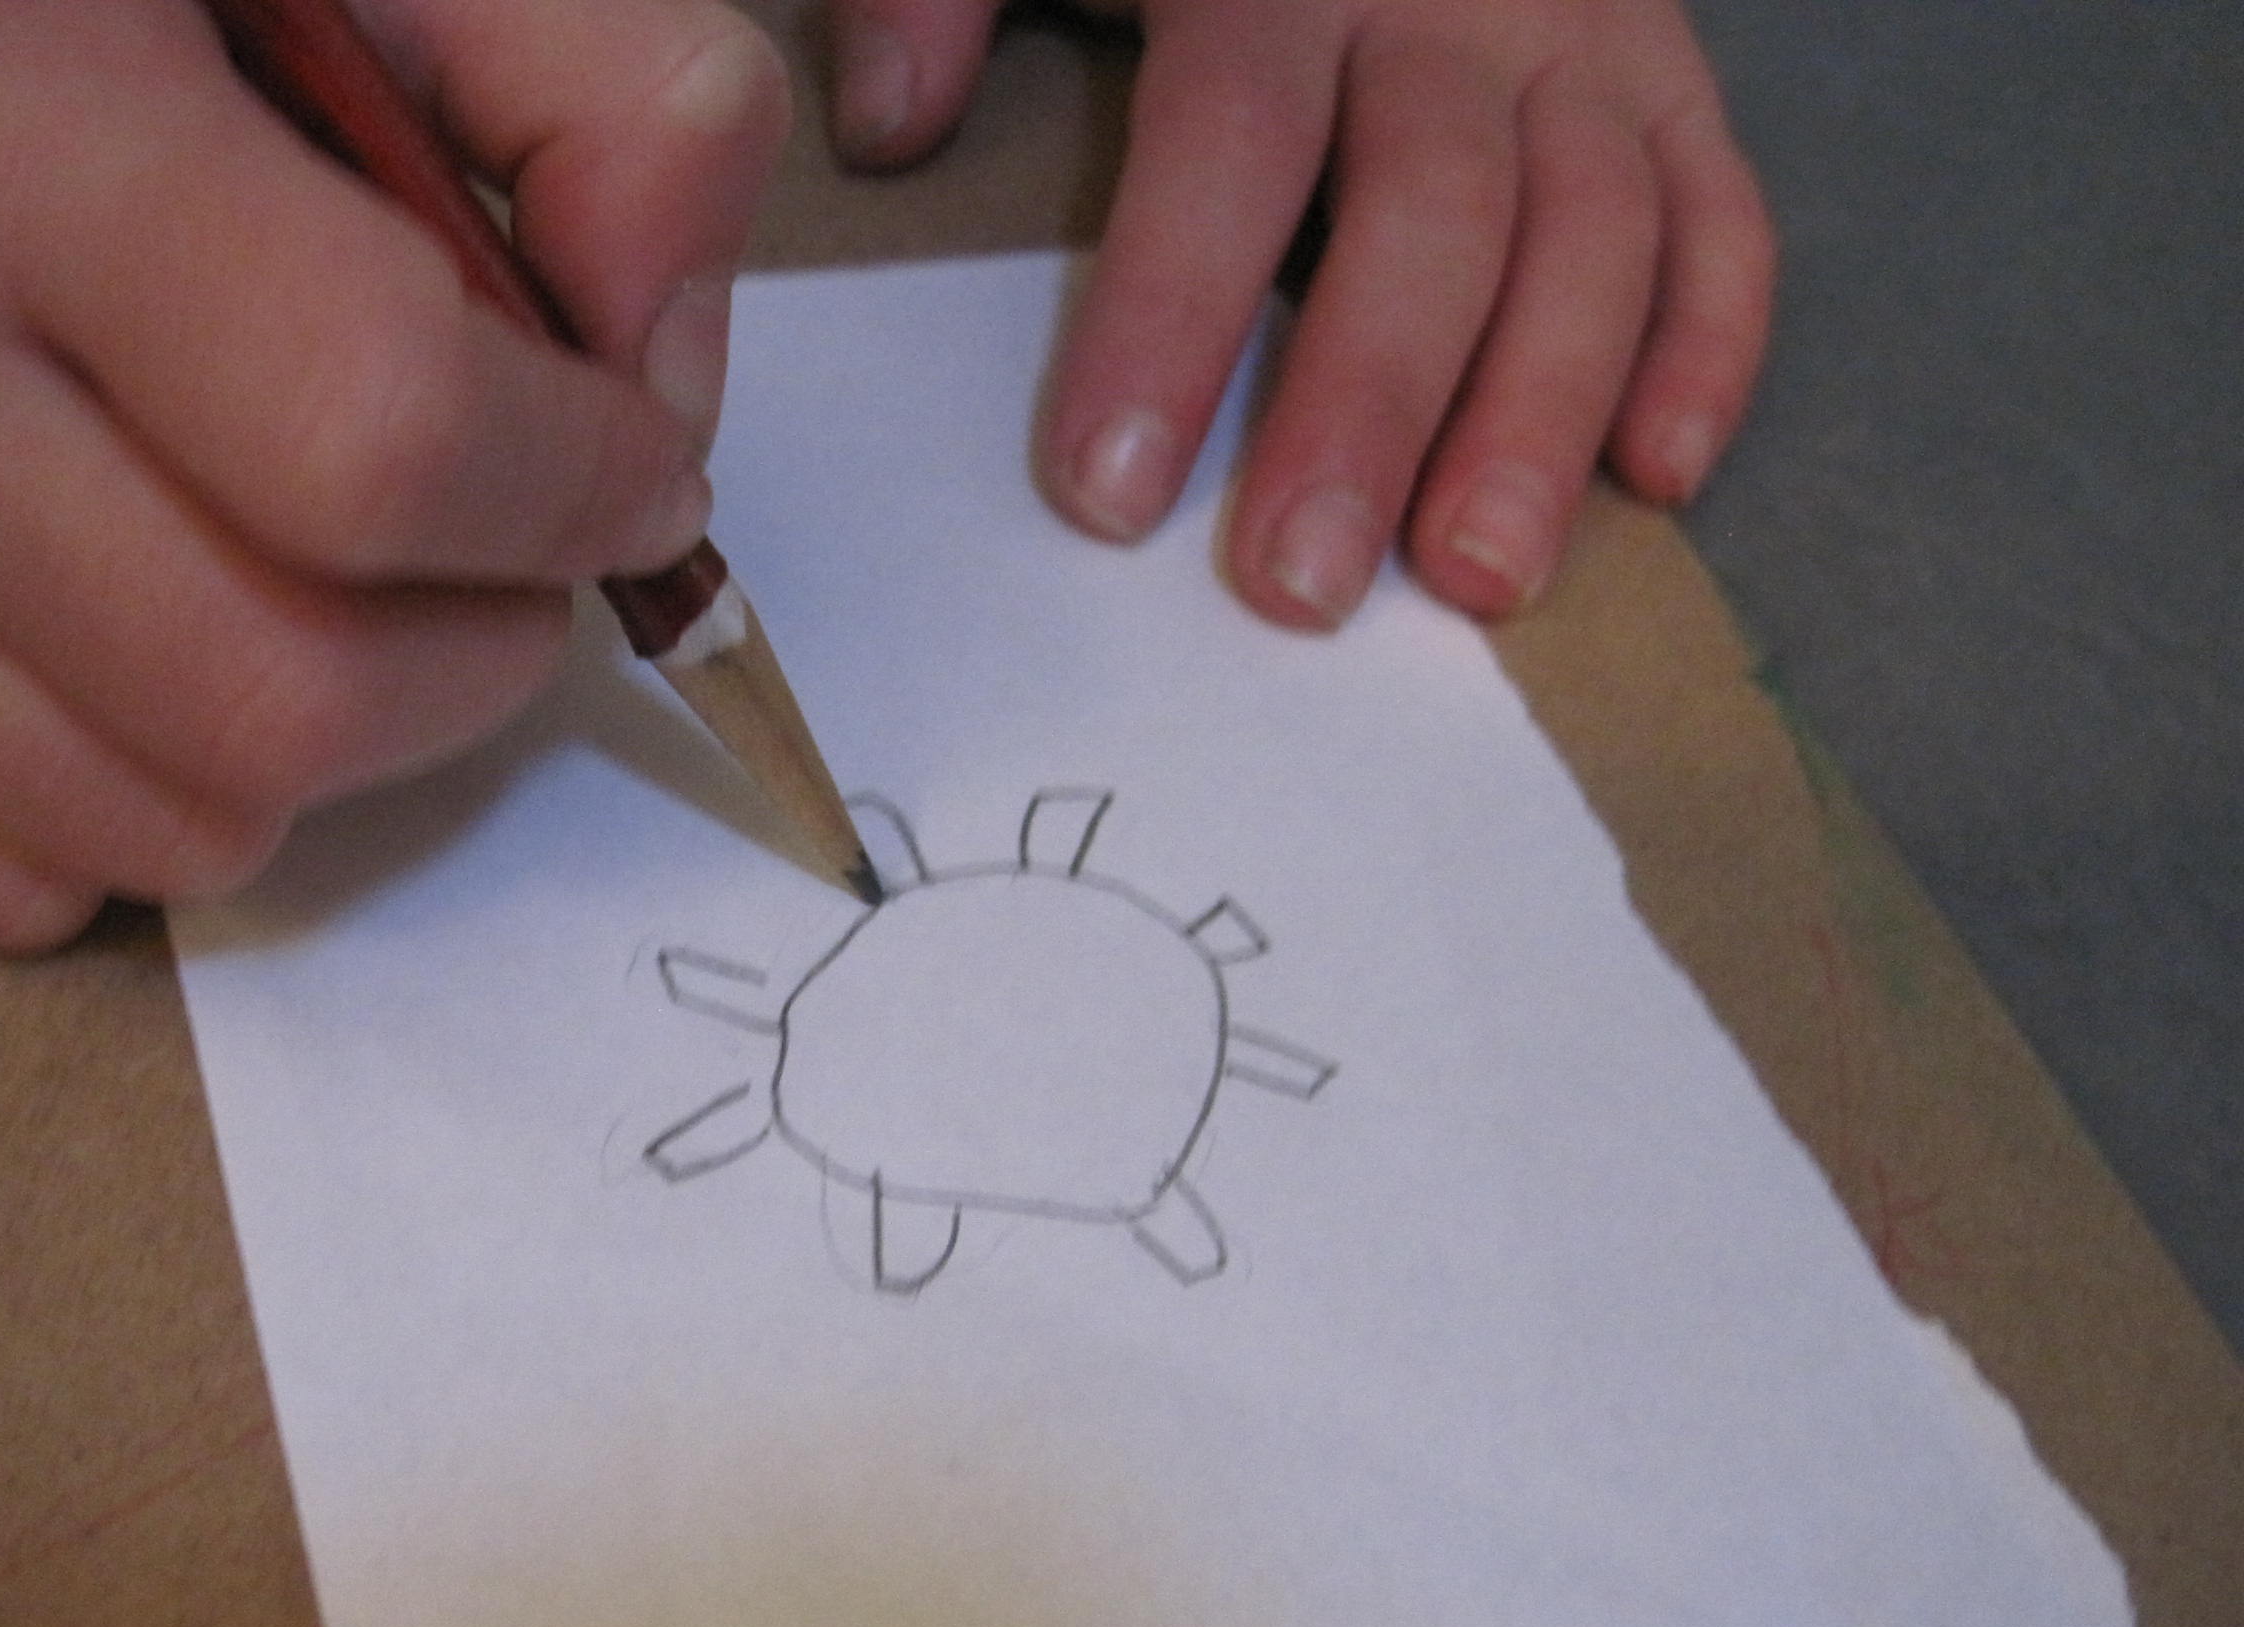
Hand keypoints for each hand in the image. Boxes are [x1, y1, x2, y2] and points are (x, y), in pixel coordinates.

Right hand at [0, 0, 788, 948]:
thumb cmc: (154, 39)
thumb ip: (629, 120)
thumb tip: (659, 399)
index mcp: (7, 124)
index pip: (379, 438)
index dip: (575, 496)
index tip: (632, 478)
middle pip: (277, 700)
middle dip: (469, 664)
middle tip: (489, 566)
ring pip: (166, 833)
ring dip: (319, 749)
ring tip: (304, 577)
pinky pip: (17, 892)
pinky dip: (137, 810)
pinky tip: (130, 639)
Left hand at [827, 0, 1772, 628]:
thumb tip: (888, 120)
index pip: (1230, 146)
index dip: (1172, 318)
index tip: (1106, 492)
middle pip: (1427, 214)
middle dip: (1368, 409)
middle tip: (1302, 588)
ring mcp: (1584, 35)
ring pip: (1594, 233)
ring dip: (1542, 414)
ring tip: (1478, 579)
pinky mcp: (1673, 78)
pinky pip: (1721, 210)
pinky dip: (1710, 339)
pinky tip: (1660, 474)